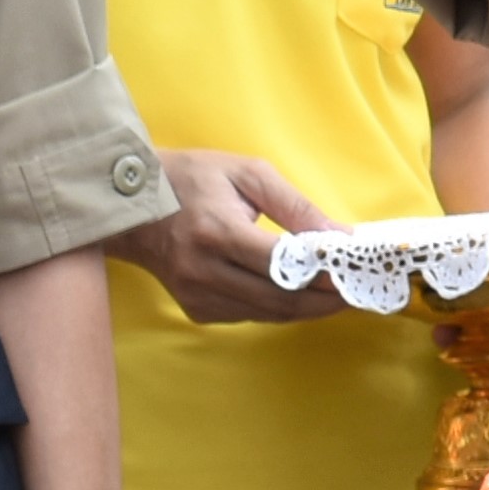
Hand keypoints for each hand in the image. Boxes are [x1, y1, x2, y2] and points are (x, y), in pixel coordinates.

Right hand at [111, 151, 339, 327]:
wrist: (131, 205)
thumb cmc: (192, 178)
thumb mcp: (248, 174)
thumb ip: (296, 207)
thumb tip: (340, 237)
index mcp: (216, 232)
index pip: (283, 266)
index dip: (324, 275)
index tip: (356, 274)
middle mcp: (204, 270)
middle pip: (280, 298)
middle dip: (325, 300)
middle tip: (356, 291)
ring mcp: (197, 295)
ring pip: (268, 313)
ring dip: (308, 308)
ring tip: (338, 295)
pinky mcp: (195, 309)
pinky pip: (249, 315)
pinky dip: (279, 308)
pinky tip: (299, 295)